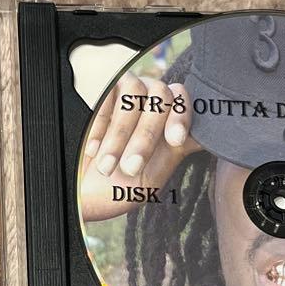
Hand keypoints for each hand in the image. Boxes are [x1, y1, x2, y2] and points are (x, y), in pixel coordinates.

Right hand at [78, 72, 201, 221]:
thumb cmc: (115, 190)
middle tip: (131, 167)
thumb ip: (177, 151)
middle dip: (147, 135)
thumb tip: (206, 132)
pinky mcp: (98, 90)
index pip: (184, 102)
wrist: (78, 196)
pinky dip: (101, 125)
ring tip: (108, 166)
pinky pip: (107, 93)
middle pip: (162, 97)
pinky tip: (93, 150)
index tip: (175, 141)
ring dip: (121, 134)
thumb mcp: (152, 176)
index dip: (182, 116)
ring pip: (135, 93)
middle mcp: (148, 102)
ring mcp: (123, 93)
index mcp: (166, 121)